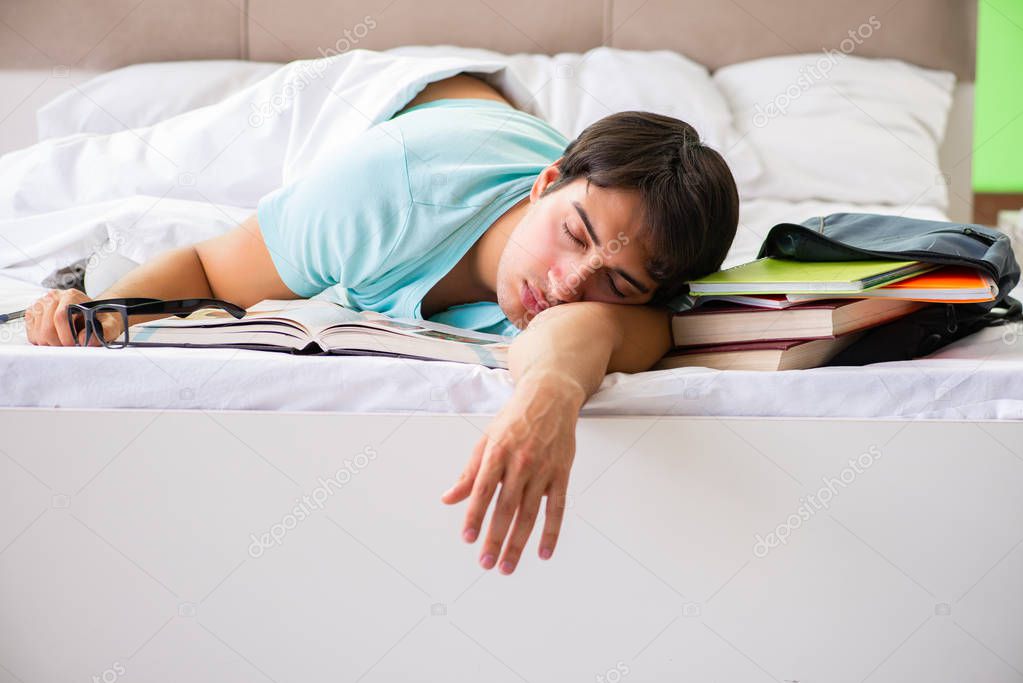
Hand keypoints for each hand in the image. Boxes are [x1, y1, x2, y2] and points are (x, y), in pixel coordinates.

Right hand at [24, 289, 122, 345]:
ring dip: (52, 343)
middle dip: (59, 343)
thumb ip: (105, 331)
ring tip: (64, 340)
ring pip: (38, 333)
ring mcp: (40, 304)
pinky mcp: (32, 314)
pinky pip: (32, 335)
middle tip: (71, 345)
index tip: (75, 345)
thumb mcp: (110, 325)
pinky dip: (43, 342)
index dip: (67, 336)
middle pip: (47, 328)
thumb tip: (84, 340)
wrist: (92, 315)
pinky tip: (55, 338)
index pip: (61, 316)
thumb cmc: (100, 320)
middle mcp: (53, 297)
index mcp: (71, 296)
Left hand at [440, 372, 584, 574]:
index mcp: (498, 453)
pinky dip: (551, 533)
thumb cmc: (515, 418)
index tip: (468, 539)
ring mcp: (543, 470)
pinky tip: (543, 552)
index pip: (483, 491)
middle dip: (495, 538)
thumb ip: (469, 473)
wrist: (550, 396)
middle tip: (486, 563)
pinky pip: (556, 509)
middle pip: (506, 508)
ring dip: (518, 543)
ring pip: (529, 514)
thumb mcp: (487, 440)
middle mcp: (521, 463)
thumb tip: (449, 498)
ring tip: (507, 566)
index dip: (474, 516)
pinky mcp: (561, 474)